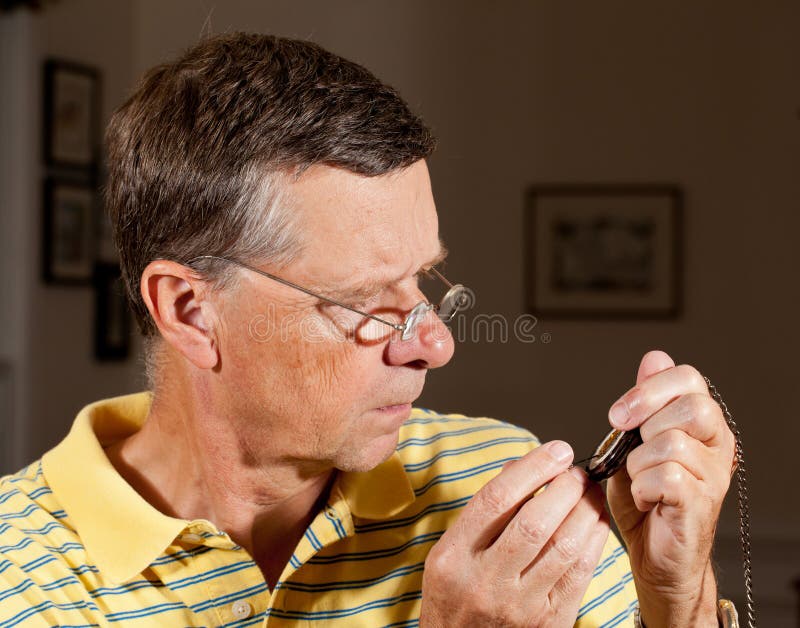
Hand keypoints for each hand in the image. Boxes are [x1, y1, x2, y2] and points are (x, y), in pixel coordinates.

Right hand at [420, 441, 609, 627]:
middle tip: (577, 471)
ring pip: (565, 547)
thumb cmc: (454, 597)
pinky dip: (594, 540)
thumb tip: (520, 467)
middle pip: (535, 522)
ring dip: (586, 510)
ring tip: (590, 491)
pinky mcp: (549, 621)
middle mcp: (485, 581)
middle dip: (565, 487)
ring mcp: (519, 605)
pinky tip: (596, 521)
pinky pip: (580, 573)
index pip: (496, 500)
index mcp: (453, 557)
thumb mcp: (449, 552)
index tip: (555, 450)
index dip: (532, 469)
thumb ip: (483, 512)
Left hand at [606, 350, 735, 626]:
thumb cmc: (644, 500)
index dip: (649, 388)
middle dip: (646, 421)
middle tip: (628, 447)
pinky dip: (643, 486)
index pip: (688, 378)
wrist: (653, 555)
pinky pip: (667, 476)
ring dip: (639, 463)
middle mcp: (716, 446)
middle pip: (692, 406)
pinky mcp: (701, 504)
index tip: (619, 414)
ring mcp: (714, 476)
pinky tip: (645, 498)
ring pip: (671, 443)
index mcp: (700, 424)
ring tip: (639, 481)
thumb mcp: (633, 444)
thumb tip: (654, 358)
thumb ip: (643, 404)